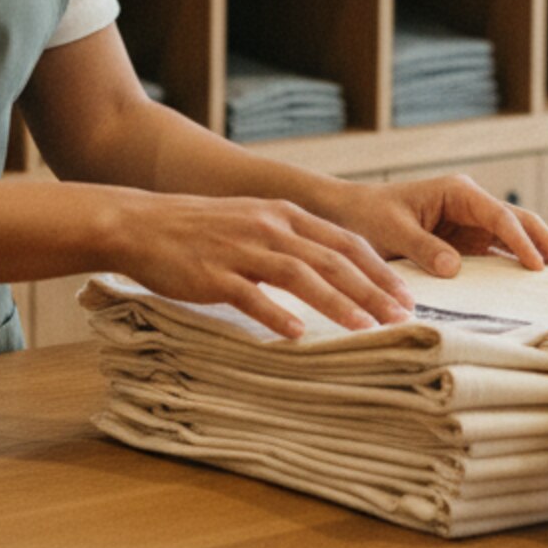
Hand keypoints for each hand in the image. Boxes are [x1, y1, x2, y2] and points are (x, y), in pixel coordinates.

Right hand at [107, 191, 416, 340]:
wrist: (142, 223)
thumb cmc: (199, 228)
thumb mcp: (253, 219)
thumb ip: (290, 240)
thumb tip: (332, 271)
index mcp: (283, 213)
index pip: (344, 240)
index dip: (379, 268)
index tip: (405, 295)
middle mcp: (268, 226)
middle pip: (332, 258)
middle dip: (372, 289)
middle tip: (402, 317)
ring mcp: (241, 248)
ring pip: (300, 275)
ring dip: (338, 302)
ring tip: (366, 328)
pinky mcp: (213, 272)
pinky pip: (250, 295)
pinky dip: (276, 314)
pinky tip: (297, 334)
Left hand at [323, 173, 547, 278]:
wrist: (350, 215)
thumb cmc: (368, 215)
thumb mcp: (392, 230)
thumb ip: (423, 247)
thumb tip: (456, 268)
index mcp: (458, 192)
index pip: (500, 215)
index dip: (521, 240)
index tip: (537, 266)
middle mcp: (471, 205)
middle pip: (519, 223)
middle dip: (545, 245)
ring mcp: (471, 225)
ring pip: (514, 239)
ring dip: (536, 258)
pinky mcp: (465, 244)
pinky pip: (496, 256)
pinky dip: (515, 270)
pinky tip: (530, 290)